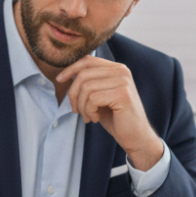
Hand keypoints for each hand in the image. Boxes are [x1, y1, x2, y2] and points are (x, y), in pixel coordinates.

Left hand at [56, 56, 162, 170]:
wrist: (135, 137)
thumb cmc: (115, 117)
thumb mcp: (99, 96)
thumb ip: (88, 82)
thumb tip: (65, 75)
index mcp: (116, 68)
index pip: (88, 60)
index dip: (70, 68)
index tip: (60, 79)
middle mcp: (121, 71)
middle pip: (83, 74)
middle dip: (74, 94)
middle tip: (76, 110)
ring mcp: (123, 81)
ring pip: (86, 87)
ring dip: (82, 106)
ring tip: (88, 116)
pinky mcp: (122, 94)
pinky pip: (93, 99)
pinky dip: (89, 111)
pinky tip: (96, 118)